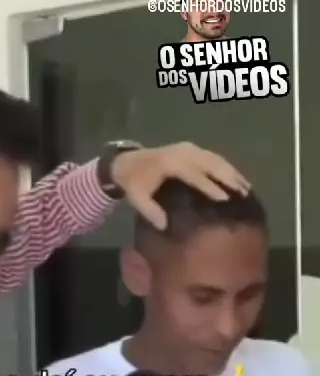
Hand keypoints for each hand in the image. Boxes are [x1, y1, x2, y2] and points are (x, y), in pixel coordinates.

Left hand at [111, 143, 250, 229]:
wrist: (128, 160)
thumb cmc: (134, 181)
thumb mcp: (136, 197)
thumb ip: (150, 211)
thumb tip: (164, 226)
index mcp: (170, 163)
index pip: (194, 175)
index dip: (210, 186)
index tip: (225, 199)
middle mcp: (183, 152)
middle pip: (211, 164)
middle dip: (229, 178)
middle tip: (245, 194)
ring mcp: (189, 148)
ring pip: (216, 159)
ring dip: (232, 172)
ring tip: (246, 188)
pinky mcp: (192, 149)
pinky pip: (213, 157)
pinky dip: (227, 167)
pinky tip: (237, 178)